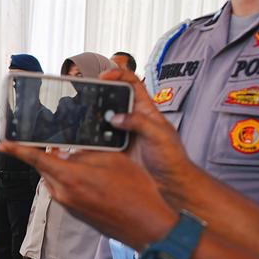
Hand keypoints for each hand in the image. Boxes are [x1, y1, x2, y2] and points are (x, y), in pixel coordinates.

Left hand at [0, 141, 175, 250]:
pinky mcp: (76, 214)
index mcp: (70, 177)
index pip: (36, 159)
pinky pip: (66, 191)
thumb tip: (71, 150)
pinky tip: (94, 178)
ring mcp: (69, 206)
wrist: (148, 226)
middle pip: (46, 168)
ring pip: (56, 179)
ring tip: (89, 162)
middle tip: (64, 144)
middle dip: (51, 155)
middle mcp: (64, 194)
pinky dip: (73, 181)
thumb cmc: (137, 193)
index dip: (17, 150)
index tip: (3, 145)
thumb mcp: (113, 160)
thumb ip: (86, 153)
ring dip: (64, 168)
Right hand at [97, 69, 199, 200]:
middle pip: (114, 98)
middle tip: (88, 94)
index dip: (119, 75)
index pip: (133, 84)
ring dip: (94, 116)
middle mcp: (134, 119)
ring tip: (85, 116)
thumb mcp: (160, 136)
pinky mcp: (116, 147)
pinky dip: (93, 136)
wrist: (170, 182)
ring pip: (105, 117)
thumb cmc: (172, 158)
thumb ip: (140, 123)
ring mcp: (124, 133)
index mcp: (147, 110)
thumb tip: (118, 117)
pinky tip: (87, 137)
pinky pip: (101, 138)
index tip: (105, 76)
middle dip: (100, 94)